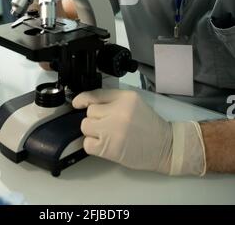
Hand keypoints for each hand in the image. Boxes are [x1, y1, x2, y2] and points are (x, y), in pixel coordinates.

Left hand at [73, 89, 205, 175]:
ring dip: (92, 131)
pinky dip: (92, 145)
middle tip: (107, 125)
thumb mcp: (133, 102)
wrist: (164, 146)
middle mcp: (118, 112)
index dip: (83, 99)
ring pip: (86, 126)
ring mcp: (113, 130)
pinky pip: (87, 144)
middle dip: (95, 118)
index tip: (77, 103)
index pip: (95, 95)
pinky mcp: (110, 148)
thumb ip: (112, 99)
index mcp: (125, 98)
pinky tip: (104, 144)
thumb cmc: (148, 125)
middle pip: (89, 112)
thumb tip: (87, 102)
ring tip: (106, 135)